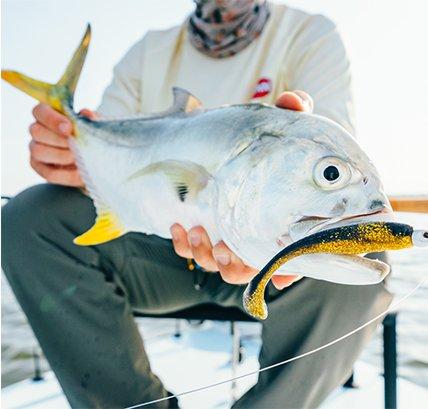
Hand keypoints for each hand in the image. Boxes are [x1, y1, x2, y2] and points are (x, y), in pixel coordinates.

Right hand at [29, 103, 97, 186]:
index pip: (40, 111)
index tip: (69, 127)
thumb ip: (91, 119)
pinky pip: (49, 173)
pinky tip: (79, 170)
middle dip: (58, 139)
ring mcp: (37, 150)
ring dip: (61, 155)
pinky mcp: (42, 169)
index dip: (52, 119)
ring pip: (38, 151)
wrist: (100, 159)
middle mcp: (38, 131)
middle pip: (36, 131)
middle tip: (76, 144)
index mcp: (49, 116)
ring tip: (78, 157)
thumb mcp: (96, 126)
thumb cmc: (93, 136)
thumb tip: (86, 114)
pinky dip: (67, 173)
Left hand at [171, 91, 312, 288]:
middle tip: (225, 247)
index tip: (280, 274)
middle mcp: (252, 233)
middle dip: (235, 266)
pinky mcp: (201, 230)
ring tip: (196, 231)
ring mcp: (225, 234)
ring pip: (218, 265)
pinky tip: (178, 226)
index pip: (288, 256)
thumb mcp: (272, 127)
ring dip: (206, 255)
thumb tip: (296, 101)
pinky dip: (183, 245)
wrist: (218, 143)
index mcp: (276, 220)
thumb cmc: (255, 141)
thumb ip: (289, 115)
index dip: (286, 270)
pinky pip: (191, 251)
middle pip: (248, 269)